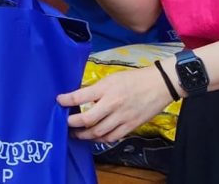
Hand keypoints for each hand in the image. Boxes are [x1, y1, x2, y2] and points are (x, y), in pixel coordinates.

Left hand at [56, 61, 177, 142]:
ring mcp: (122, 117)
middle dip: (72, 123)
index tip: (59, 101)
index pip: (80, 96)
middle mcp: (112, 104)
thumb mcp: (112, 78)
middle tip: (66, 122)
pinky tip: (94, 137)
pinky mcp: (130, 126)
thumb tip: (81, 99)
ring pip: (98, 132)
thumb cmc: (134, 79)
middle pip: (87, 119)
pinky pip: (111, 137)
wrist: (159, 85)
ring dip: (84, 135)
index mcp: (106, 89)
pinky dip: (100, 139)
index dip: (66, 100)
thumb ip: (97, 90)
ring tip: (76, 133)